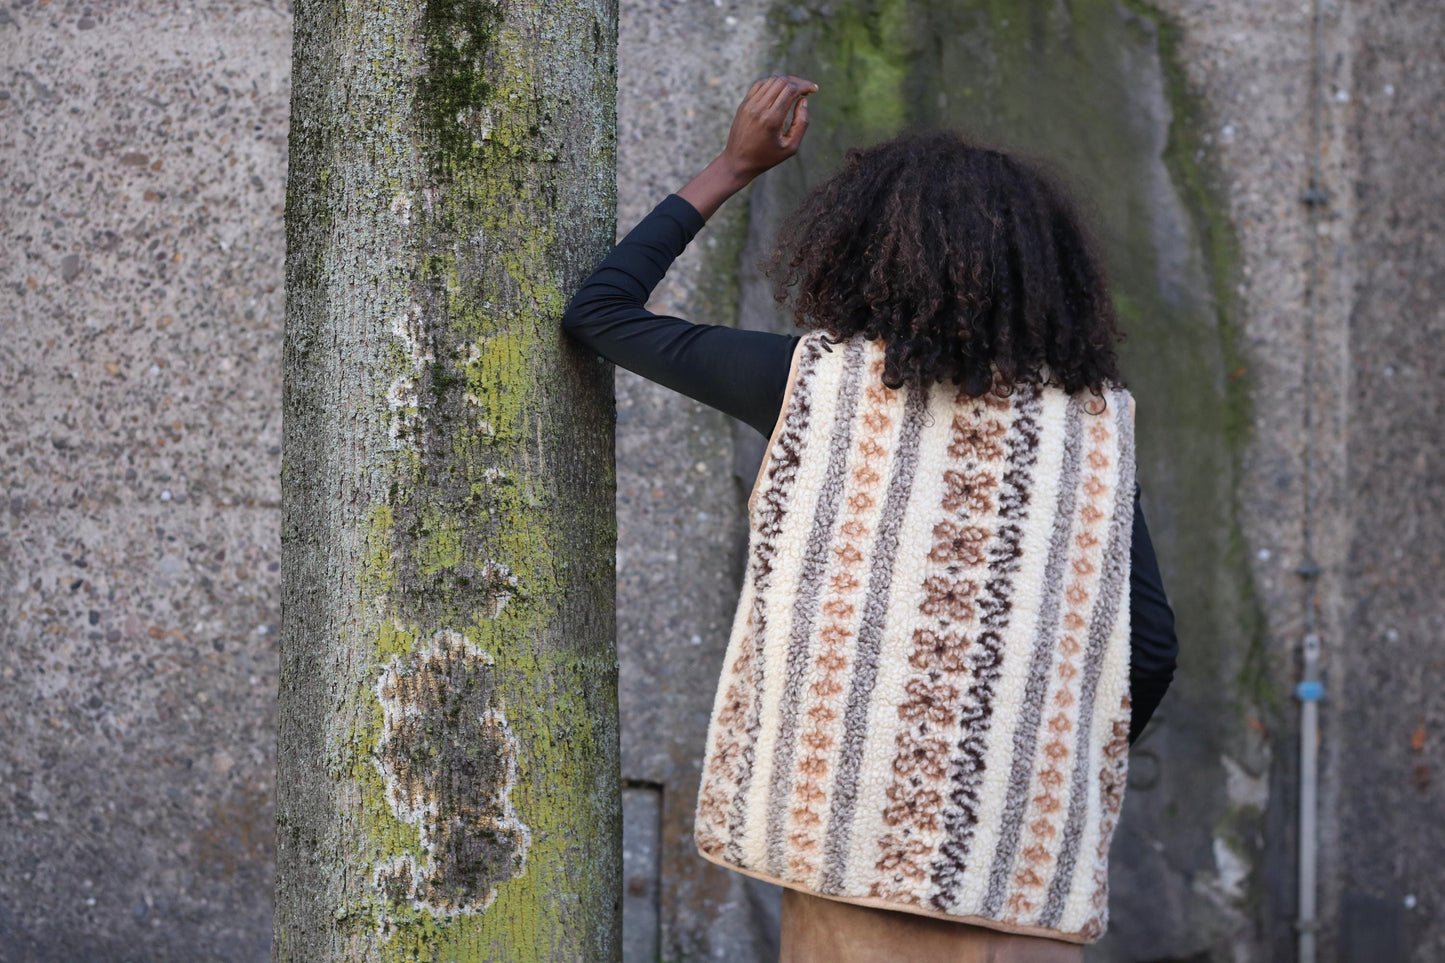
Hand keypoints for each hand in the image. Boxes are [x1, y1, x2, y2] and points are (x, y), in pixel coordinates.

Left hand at [676, 74, 817, 222]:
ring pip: (771, 80)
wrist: (737, 162)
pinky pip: (760, 84)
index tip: (814, 89)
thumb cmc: (766, 157)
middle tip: (807, 89)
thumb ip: (801, 123)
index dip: (805, 86)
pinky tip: (780, 90)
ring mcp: (749, 104)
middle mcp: (759, 109)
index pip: (790, 90)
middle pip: (782, 81)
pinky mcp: (744, 104)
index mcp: (771, 120)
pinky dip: (773, 82)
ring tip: (796, 90)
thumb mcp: (790, 147)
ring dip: (787, 81)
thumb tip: (804, 101)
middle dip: (798, 82)